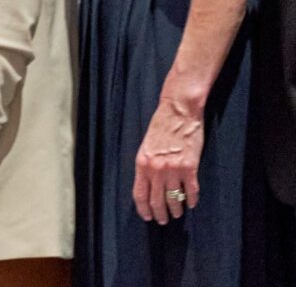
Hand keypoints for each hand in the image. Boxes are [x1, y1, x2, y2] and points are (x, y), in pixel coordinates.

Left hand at [133, 96, 202, 223]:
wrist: (178, 112)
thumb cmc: (161, 126)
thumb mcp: (146, 146)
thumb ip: (146, 165)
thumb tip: (148, 184)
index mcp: (142, 163)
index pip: (139, 194)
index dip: (143, 209)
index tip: (147, 217)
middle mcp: (156, 169)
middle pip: (156, 200)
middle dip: (159, 214)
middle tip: (163, 220)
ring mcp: (173, 169)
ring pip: (174, 198)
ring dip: (176, 209)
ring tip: (177, 214)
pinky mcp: (190, 166)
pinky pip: (191, 190)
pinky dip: (192, 199)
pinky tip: (192, 203)